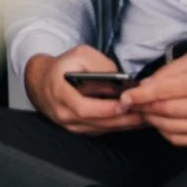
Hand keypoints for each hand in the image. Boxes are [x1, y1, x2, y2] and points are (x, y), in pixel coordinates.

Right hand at [23, 47, 143, 135]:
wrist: (42, 82)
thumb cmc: (63, 67)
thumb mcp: (79, 55)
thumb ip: (98, 65)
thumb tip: (119, 78)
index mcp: (60, 94)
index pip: (83, 108)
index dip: (104, 109)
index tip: (123, 105)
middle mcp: (64, 114)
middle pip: (96, 122)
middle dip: (122, 119)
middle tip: (143, 113)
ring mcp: (70, 125)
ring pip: (101, 129)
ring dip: (123, 125)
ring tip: (144, 118)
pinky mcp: (79, 129)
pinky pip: (100, 131)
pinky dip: (117, 126)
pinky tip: (132, 121)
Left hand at [120, 52, 186, 146]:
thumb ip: (170, 71)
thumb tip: (146, 85)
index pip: (162, 92)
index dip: (139, 96)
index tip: (124, 97)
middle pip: (164, 112)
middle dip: (142, 109)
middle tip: (130, 105)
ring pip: (169, 128)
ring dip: (151, 121)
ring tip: (144, 111)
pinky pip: (181, 140)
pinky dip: (165, 132)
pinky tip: (161, 122)